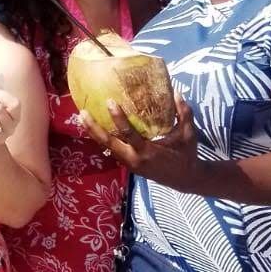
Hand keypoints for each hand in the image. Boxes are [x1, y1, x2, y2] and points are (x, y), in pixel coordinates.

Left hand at [78, 84, 202, 189]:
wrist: (185, 180)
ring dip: (94, 133)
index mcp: (147, 151)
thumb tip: (176, 92)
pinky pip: (112, 151)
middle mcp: (134, 159)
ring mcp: (129, 164)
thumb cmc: (186, 155)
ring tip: (82, 118)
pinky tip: (94, 128)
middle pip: (108, 143)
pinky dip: (102, 140)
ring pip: (107, 148)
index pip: (128, 133)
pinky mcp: (129, 165)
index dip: (118, 118)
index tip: (109, 101)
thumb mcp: (188, 134)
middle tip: (82, 112)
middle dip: (94, 128)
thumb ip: (183, 113)